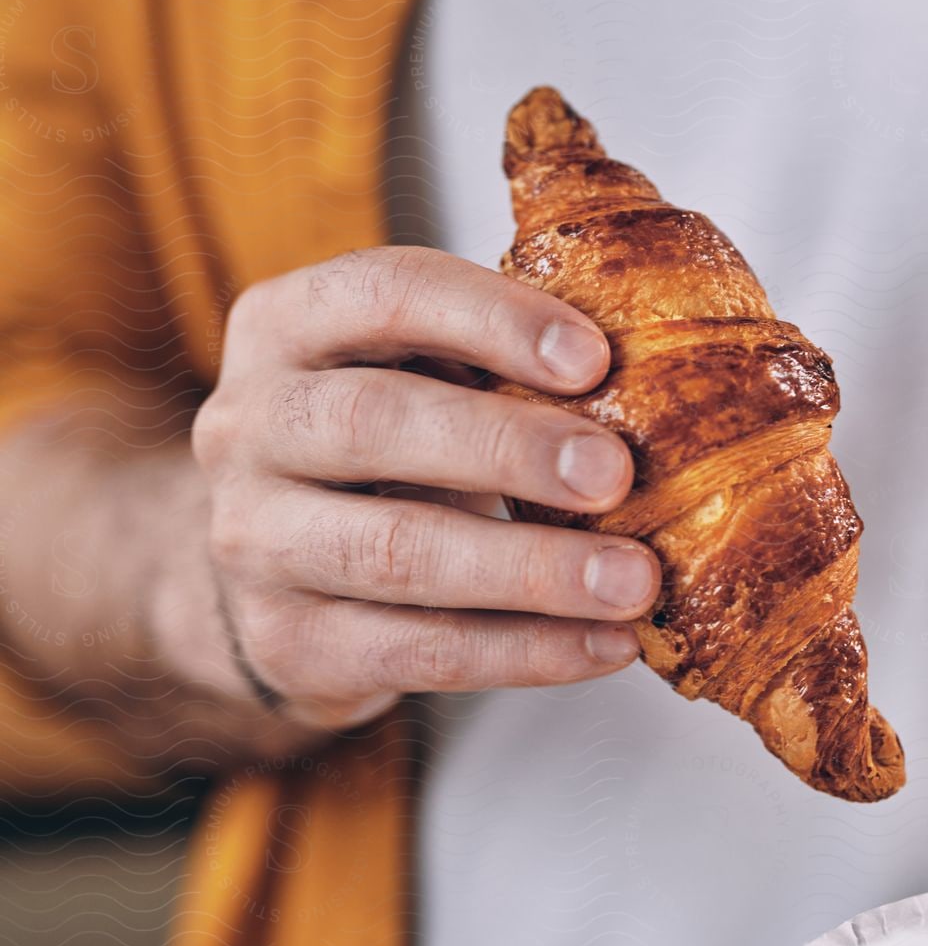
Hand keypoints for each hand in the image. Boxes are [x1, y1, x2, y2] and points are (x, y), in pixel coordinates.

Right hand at [185, 247, 660, 730]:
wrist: (274, 567)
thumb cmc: (384, 445)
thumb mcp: (417, 370)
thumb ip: (497, 351)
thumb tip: (664, 356)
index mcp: (283, 324)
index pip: (381, 293)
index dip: (489, 319)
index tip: (594, 357)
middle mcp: (245, 425)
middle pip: (371, 422)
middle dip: (504, 447)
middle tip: (615, 473)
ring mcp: (251, 541)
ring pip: (392, 553)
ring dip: (528, 569)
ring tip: (632, 581)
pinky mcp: (286, 642)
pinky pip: (416, 650)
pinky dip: (523, 651)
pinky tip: (604, 644)